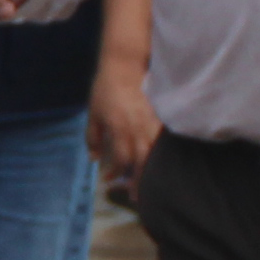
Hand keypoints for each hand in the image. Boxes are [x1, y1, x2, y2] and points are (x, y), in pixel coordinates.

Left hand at [83, 68, 160, 189]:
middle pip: (141, 161)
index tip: (108, 179)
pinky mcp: (162, 114)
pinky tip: (164, 162)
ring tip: (151, 185)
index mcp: (119, 128)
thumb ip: (93, 137)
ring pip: (156, 153)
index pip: (120, 159)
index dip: (114, 172)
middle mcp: (137, 128)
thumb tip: (94, 158)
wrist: (125, 63)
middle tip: (135, 197)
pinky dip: (165, 153)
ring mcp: (152, 121)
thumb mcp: (93, 113)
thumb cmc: (105, 88)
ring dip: (152, 170)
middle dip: (138, 181)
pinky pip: (166, 139)